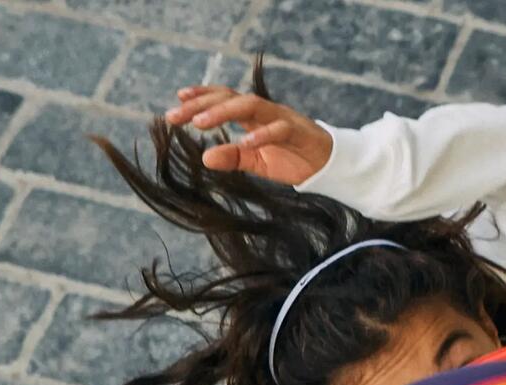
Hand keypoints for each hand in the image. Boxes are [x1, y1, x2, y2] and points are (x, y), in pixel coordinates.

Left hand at [165, 85, 333, 185]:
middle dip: (202, 104)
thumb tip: (204, 158)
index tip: (177, 100)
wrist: (330, 167)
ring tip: (200, 123)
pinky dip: (261, 134)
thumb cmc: (293, 160)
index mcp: (254, 116)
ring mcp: (283, 119)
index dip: (202, 96)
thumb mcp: (257, 163)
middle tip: (175, 115)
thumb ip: (233, 158)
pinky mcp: (300, 132)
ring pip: (251, 106)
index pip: (224, 98)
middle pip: (231, 98)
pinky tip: (244, 142)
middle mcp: (266, 111)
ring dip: (223, 112)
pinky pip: (279, 129)